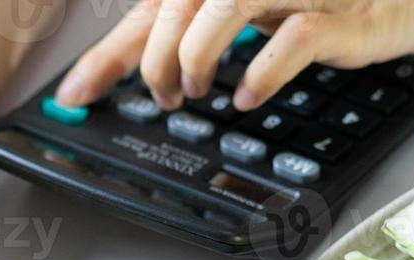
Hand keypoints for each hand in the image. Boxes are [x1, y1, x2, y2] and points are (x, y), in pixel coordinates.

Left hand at [55, 0, 413, 112]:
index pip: (152, 5)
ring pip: (221, 8)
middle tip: (158, 96)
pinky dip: (259, 72)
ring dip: (194, 58)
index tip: (77, 93)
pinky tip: (245, 96)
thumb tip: (149, 64)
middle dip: (151, 59)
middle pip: (175, 4)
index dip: (108, 51)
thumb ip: (203, 28)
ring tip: (192, 91)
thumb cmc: (335, 0)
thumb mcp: (257, 10)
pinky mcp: (336, 14)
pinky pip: (289, 39)